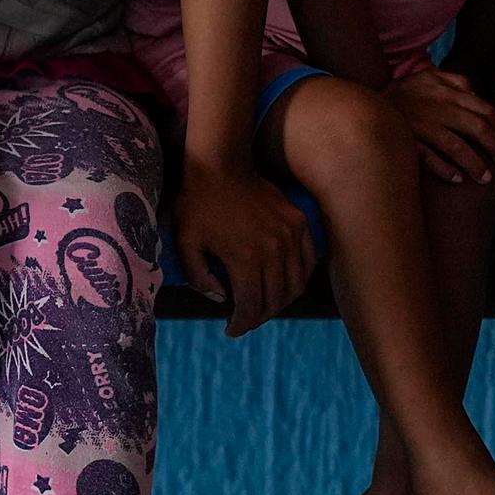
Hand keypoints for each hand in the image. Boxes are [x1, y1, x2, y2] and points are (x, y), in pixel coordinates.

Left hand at [178, 160, 315, 335]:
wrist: (220, 164)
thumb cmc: (198, 203)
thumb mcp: (186, 242)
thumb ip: (199, 277)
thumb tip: (220, 298)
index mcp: (245, 259)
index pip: (251, 307)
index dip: (241, 324)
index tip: (231, 330)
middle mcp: (273, 251)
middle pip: (275, 300)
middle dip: (260, 317)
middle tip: (246, 320)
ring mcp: (290, 236)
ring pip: (296, 284)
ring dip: (282, 301)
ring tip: (265, 305)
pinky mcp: (299, 223)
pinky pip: (309, 260)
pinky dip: (301, 277)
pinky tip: (287, 282)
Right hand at [386, 66, 494, 184]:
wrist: (363, 105)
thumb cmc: (400, 94)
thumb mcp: (427, 77)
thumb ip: (453, 81)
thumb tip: (475, 92)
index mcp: (447, 92)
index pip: (485, 109)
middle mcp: (439, 108)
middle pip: (478, 129)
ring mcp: (423, 126)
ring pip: (459, 148)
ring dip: (476, 165)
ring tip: (484, 177)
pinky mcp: (408, 142)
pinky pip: (432, 159)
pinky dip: (447, 170)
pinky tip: (456, 179)